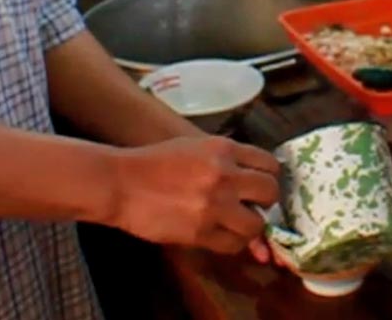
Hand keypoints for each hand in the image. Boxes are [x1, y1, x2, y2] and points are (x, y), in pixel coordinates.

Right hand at [106, 136, 280, 255]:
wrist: (121, 183)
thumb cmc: (155, 162)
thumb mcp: (194, 147)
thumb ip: (226, 159)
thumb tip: (253, 178)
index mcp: (223, 148)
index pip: (269, 163)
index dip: (268, 176)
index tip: (259, 185)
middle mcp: (224, 174)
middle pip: (270, 191)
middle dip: (265, 201)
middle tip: (252, 206)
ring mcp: (214, 204)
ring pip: (256, 224)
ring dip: (250, 226)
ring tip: (237, 223)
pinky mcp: (201, 231)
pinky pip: (233, 244)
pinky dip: (233, 242)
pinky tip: (222, 235)